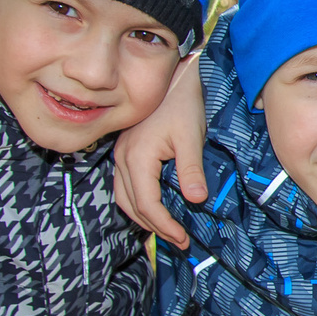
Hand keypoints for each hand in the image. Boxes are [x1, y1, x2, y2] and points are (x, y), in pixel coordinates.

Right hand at [114, 56, 209, 248]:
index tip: (183, 239)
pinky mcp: (125, 150)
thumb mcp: (191, 135)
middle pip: (131, 205)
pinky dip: (137, 200)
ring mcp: (120, 154)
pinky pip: (124, 184)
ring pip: (123, 196)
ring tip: (166, 229)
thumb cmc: (183, 102)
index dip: (165, 226)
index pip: (147, 205)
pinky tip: (155, 205)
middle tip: (178, 240)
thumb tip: (196, 200)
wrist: (173, 75)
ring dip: (142, 216)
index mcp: (137, 158)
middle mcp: (122, 158)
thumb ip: (191, 168)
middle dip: (153, 227)